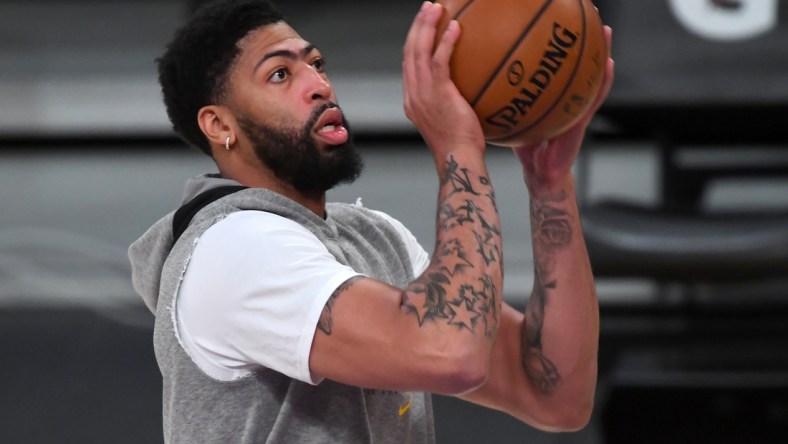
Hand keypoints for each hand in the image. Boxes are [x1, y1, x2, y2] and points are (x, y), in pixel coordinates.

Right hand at [402, 2, 484, 161]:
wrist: (457, 157)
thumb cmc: (460, 145)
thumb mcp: (449, 121)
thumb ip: (450, 103)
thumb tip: (467, 92)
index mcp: (413, 100)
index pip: (408, 64)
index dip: (414, 42)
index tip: (423, 26)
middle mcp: (413, 94)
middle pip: (409, 51)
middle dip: (417, 26)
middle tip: (428, 7)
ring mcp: (422, 93)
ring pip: (419, 51)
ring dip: (427, 25)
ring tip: (436, 7)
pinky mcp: (438, 93)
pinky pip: (440, 60)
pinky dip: (446, 41)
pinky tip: (456, 27)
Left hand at [514, 26, 614, 192]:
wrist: (540, 172)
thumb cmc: (525, 146)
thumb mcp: (509, 117)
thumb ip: (500, 100)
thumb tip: (476, 79)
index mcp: (546, 92)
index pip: (550, 63)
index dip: (551, 42)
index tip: (550, 18)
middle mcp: (564, 95)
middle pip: (573, 61)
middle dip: (577, 38)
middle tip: (582, 11)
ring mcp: (576, 105)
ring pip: (590, 73)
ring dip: (599, 51)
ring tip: (605, 28)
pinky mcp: (583, 119)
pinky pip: (595, 96)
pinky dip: (604, 81)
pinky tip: (609, 63)